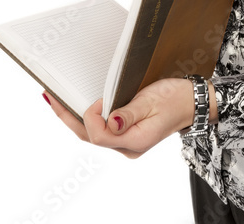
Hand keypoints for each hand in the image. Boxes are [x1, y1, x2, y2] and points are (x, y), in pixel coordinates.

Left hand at [43, 77, 216, 157]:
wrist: (193, 102)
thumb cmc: (175, 98)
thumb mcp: (153, 101)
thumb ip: (130, 113)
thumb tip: (110, 122)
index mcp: (135, 141)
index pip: (100, 135)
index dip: (92, 117)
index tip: (98, 98)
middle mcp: (128, 147)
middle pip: (90, 137)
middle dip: (68, 117)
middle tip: (50, 97)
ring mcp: (127, 143)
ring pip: (94, 134)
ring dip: (75, 118)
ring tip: (57, 101)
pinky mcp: (127, 134)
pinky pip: (102, 130)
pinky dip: (89, 118)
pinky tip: (79, 107)